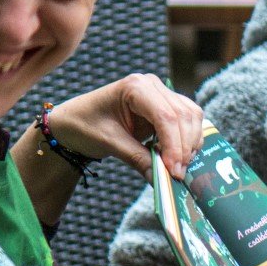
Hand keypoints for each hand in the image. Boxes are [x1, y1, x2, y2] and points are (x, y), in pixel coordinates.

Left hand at [45, 74, 205, 180]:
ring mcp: (162, 93)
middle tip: (177, 173)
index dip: (174, 145)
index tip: (173, 170)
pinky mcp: (167, 105)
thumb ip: (138, 159)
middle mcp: (152, 85)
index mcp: (135, 87)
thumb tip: (161, 180)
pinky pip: (188, 121)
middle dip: (184, 147)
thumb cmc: (85, 126)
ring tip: (177, 165)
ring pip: (192, 117)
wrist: (74, 122)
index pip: (166, 116)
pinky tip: (176, 156)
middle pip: (184, 116)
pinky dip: (187, 140)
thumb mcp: (110, 143)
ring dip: (190, 143)